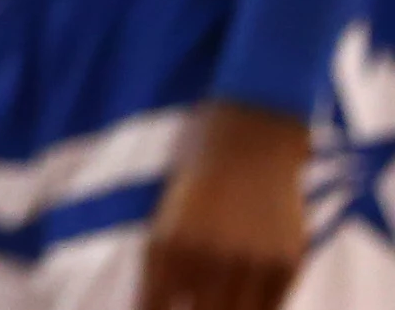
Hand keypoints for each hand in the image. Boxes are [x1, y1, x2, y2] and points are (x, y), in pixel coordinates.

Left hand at [140, 102, 311, 309]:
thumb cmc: (198, 193)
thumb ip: (164, 276)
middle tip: (200, 300)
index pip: (154, 309)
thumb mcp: (166, 228)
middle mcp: (204, 258)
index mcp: (164, 248)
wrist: (249, 146)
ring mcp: (247, 263)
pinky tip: (248, 296)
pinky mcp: (285, 264)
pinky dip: (260, 307)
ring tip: (221, 296)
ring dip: (229, 307)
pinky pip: (271, 308)